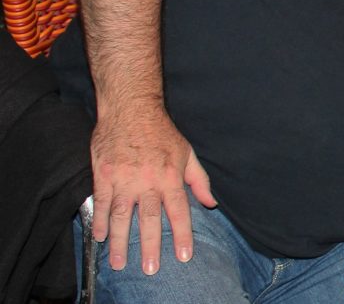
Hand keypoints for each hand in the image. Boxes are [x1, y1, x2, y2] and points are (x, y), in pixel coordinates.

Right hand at [90, 108, 214, 275]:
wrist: (131, 108)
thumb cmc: (161, 131)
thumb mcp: (187, 153)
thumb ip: (199, 180)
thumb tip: (211, 203)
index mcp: (170, 176)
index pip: (178, 211)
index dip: (181, 235)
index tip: (183, 256)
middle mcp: (147, 180)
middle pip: (148, 219)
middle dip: (149, 246)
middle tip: (149, 269)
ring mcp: (123, 178)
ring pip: (121, 215)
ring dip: (120, 241)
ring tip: (118, 262)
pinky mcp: (103, 173)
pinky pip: (100, 201)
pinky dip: (99, 221)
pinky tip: (99, 237)